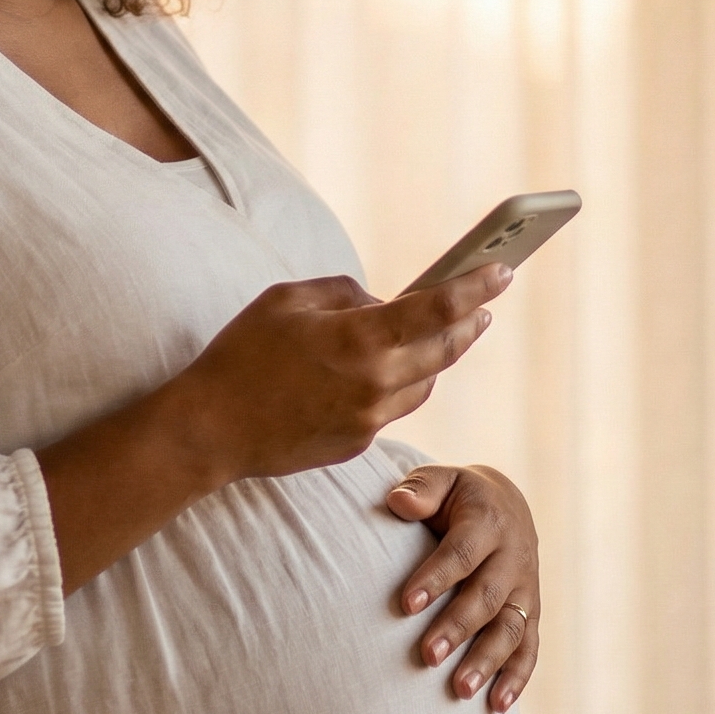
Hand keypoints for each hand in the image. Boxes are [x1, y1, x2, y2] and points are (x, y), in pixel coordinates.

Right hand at [169, 264, 510, 482]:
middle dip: (469, 324)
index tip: (503, 270)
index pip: (438, 309)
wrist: (210, 430)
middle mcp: (376, 383)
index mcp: (360, 339)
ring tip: (435, 335)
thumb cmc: (241, 354)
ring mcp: (370, 420)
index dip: (476, 287)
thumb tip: (380, 302)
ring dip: (434, 358)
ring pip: (424, 385)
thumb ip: (344, 293)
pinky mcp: (358, 444)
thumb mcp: (287, 299)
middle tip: (483, 306)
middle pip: (445, 351)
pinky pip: (391, 407)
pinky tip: (379, 372)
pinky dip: (394, 385)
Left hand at [387, 463, 539, 713]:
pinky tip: (497, 706)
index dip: (436, 577)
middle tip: (427, 657)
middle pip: (487, 596)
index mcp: (489, 521)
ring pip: (510, 628)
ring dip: (487, 661)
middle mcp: (514, 556)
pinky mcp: (531, 612)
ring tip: (460, 691)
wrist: (504, 503)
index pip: (462, 552)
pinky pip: (529, 648)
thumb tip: (398, 501)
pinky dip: (517, 678)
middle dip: (458, 628)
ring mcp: (526, 588)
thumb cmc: (457, 497)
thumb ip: (420, 488)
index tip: (406, 604)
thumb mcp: (441, 480)